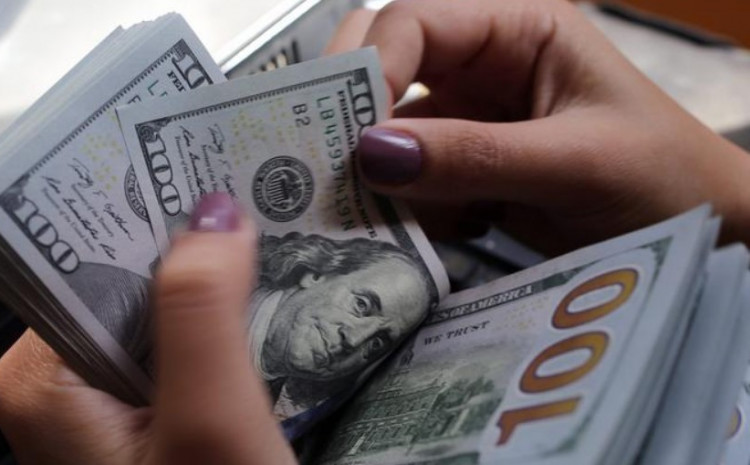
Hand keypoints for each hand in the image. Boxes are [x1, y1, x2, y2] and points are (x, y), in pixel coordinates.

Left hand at [0, 193, 295, 464]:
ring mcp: (100, 397)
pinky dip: (214, 324)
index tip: (209, 177)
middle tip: (252, 213)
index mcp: (38, 380)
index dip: (153, 219)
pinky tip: (252, 309)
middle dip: (190, 254)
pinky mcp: (140, 407)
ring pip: (158, 312)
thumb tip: (214, 213)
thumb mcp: (210, 422)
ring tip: (259, 255)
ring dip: (210, 290)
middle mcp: (56, 383)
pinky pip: (176, 341)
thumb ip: (203, 315)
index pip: (92, 263)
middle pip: (128, 285)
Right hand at [329, 0, 749, 251]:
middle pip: (385, 65)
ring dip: (369, 172)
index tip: (350, 134)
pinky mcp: (463, 171)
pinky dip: (400, 209)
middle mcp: (481, 66)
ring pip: (388, 132)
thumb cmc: (663, 177)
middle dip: (352, 112)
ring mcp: (468, 121)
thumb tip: (372, 154)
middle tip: (323, 164)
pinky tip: (415, 234)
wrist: (696, 234)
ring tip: (358, 216)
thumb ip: (477, 155)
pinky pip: (408, 180)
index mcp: (516, 28)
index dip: (372, 67)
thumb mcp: (576, 161)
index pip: (415, 21)